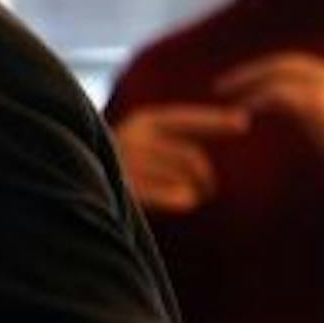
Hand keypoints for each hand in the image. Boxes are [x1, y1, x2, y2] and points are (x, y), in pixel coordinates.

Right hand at [112, 104, 249, 213]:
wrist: (79, 188)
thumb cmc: (125, 170)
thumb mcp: (146, 145)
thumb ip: (179, 140)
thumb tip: (239, 121)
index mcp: (142, 121)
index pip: (185, 119)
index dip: (215, 121)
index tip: (244, 122)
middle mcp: (133, 136)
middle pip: (191, 157)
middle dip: (206, 176)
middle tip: (208, 191)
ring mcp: (128, 162)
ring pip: (184, 179)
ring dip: (193, 192)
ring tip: (189, 199)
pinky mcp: (128, 188)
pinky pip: (174, 196)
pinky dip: (183, 201)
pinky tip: (184, 203)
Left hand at [215, 52, 323, 197]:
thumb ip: (320, 113)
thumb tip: (300, 119)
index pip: (292, 64)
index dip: (265, 70)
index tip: (244, 80)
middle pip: (278, 63)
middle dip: (249, 72)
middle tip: (222, 84)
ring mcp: (321, 86)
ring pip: (272, 75)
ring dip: (244, 84)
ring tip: (224, 96)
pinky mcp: (314, 103)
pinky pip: (273, 95)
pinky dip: (254, 102)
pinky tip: (241, 114)